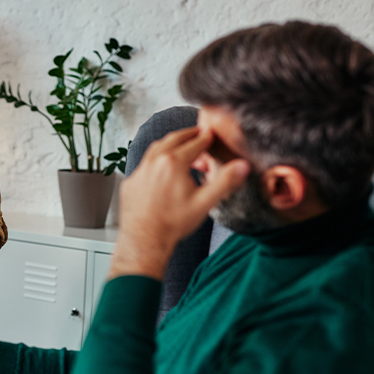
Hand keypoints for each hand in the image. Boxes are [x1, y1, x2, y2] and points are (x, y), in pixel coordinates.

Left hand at [111, 127, 249, 279]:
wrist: (145, 241)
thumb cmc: (174, 224)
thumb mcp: (204, 203)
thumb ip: (225, 182)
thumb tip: (242, 166)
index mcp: (174, 163)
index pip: (194, 144)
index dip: (205, 138)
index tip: (210, 134)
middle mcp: (154, 162)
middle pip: (173, 140)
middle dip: (187, 134)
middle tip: (196, 132)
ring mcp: (139, 171)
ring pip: (155, 149)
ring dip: (169, 144)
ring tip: (179, 145)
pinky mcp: (130, 182)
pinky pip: (144, 165)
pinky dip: (155, 160)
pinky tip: (160, 168)